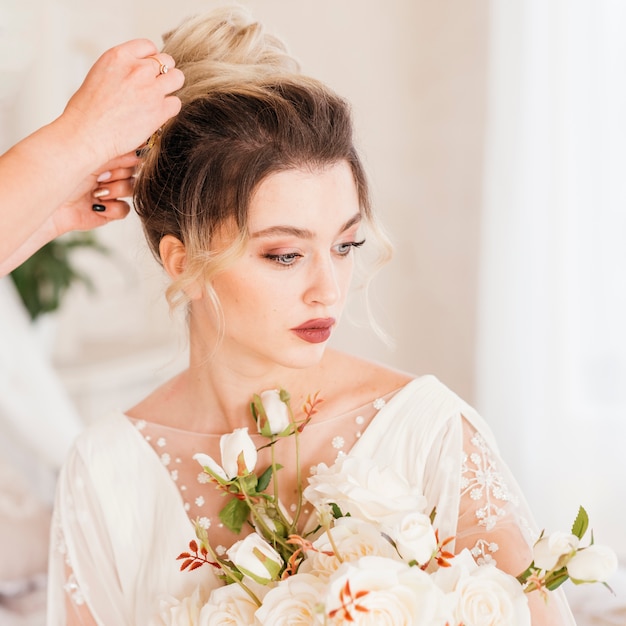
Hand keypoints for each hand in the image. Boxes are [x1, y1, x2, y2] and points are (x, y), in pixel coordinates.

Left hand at [52, 151, 140, 234]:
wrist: (48, 201)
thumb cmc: (60, 173)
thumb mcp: (92, 156)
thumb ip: (117, 152)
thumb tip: (141, 147)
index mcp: (103, 154)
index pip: (130, 153)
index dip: (128, 158)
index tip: (117, 160)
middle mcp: (107, 171)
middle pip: (133, 172)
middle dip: (118, 174)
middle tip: (100, 175)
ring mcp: (108, 191)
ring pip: (131, 190)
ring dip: (115, 191)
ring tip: (96, 192)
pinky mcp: (107, 211)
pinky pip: (124, 209)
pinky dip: (113, 208)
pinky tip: (97, 205)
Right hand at [59, 38, 184, 165]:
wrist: (87, 134)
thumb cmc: (87, 111)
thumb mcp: (100, 74)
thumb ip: (122, 69)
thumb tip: (137, 71)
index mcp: (120, 56)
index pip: (148, 46)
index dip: (151, 58)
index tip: (149, 69)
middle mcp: (138, 69)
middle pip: (166, 61)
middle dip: (162, 73)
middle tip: (155, 86)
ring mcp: (151, 89)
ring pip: (177, 78)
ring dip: (171, 88)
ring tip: (160, 99)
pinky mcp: (159, 110)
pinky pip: (176, 103)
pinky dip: (169, 110)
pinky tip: (158, 115)